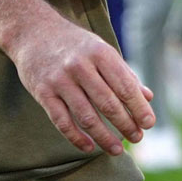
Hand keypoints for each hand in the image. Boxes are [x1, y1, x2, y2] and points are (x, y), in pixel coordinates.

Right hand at [2, 16, 155, 155]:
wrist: (32, 30)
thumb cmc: (74, 44)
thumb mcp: (101, 50)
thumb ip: (124, 74)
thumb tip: (148, 97)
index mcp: (100, 53)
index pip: (125, 86)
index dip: (139, 108)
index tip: (149, 124)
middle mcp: (80, 66)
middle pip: (108, 103)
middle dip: (126, 125)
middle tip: (137, 138)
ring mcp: (60, 80)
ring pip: (86, 116)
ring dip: (104, 137)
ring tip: (117, 150)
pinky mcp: (43, 92)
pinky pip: (62, 121)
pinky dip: (76, 138)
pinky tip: (89, 147)